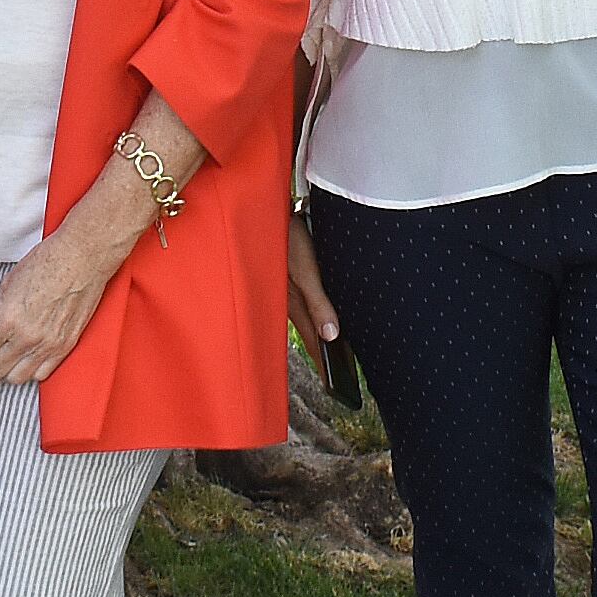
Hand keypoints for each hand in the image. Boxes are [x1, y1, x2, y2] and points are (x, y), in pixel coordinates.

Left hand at [0, 215, 129, 390]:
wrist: (82, 258)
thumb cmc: (45, 263)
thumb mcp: (7, 285)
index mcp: (5, 319)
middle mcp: (25, 337)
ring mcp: (47, 345)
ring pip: (16, 378)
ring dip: (2, 377)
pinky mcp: (65, 346)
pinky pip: (41, 373)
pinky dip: (28, 374)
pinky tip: (21, 368)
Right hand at [284, 213, 342, 371]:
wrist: (262, 211)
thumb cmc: (286, 237)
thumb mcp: (306, 269)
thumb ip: (319, 302)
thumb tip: (332, 335)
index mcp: (292, 304)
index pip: (313, 341)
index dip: (325, 363)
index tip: (334, 385)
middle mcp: (287, 302)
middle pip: (308, 334)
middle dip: (320, 355)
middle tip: (333, 377)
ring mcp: (283, 291)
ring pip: (303, 320)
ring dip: (315, 337)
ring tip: (327, 353)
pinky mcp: (284, 279)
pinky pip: (299, 306)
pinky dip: (310, 318)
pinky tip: (315, 319)